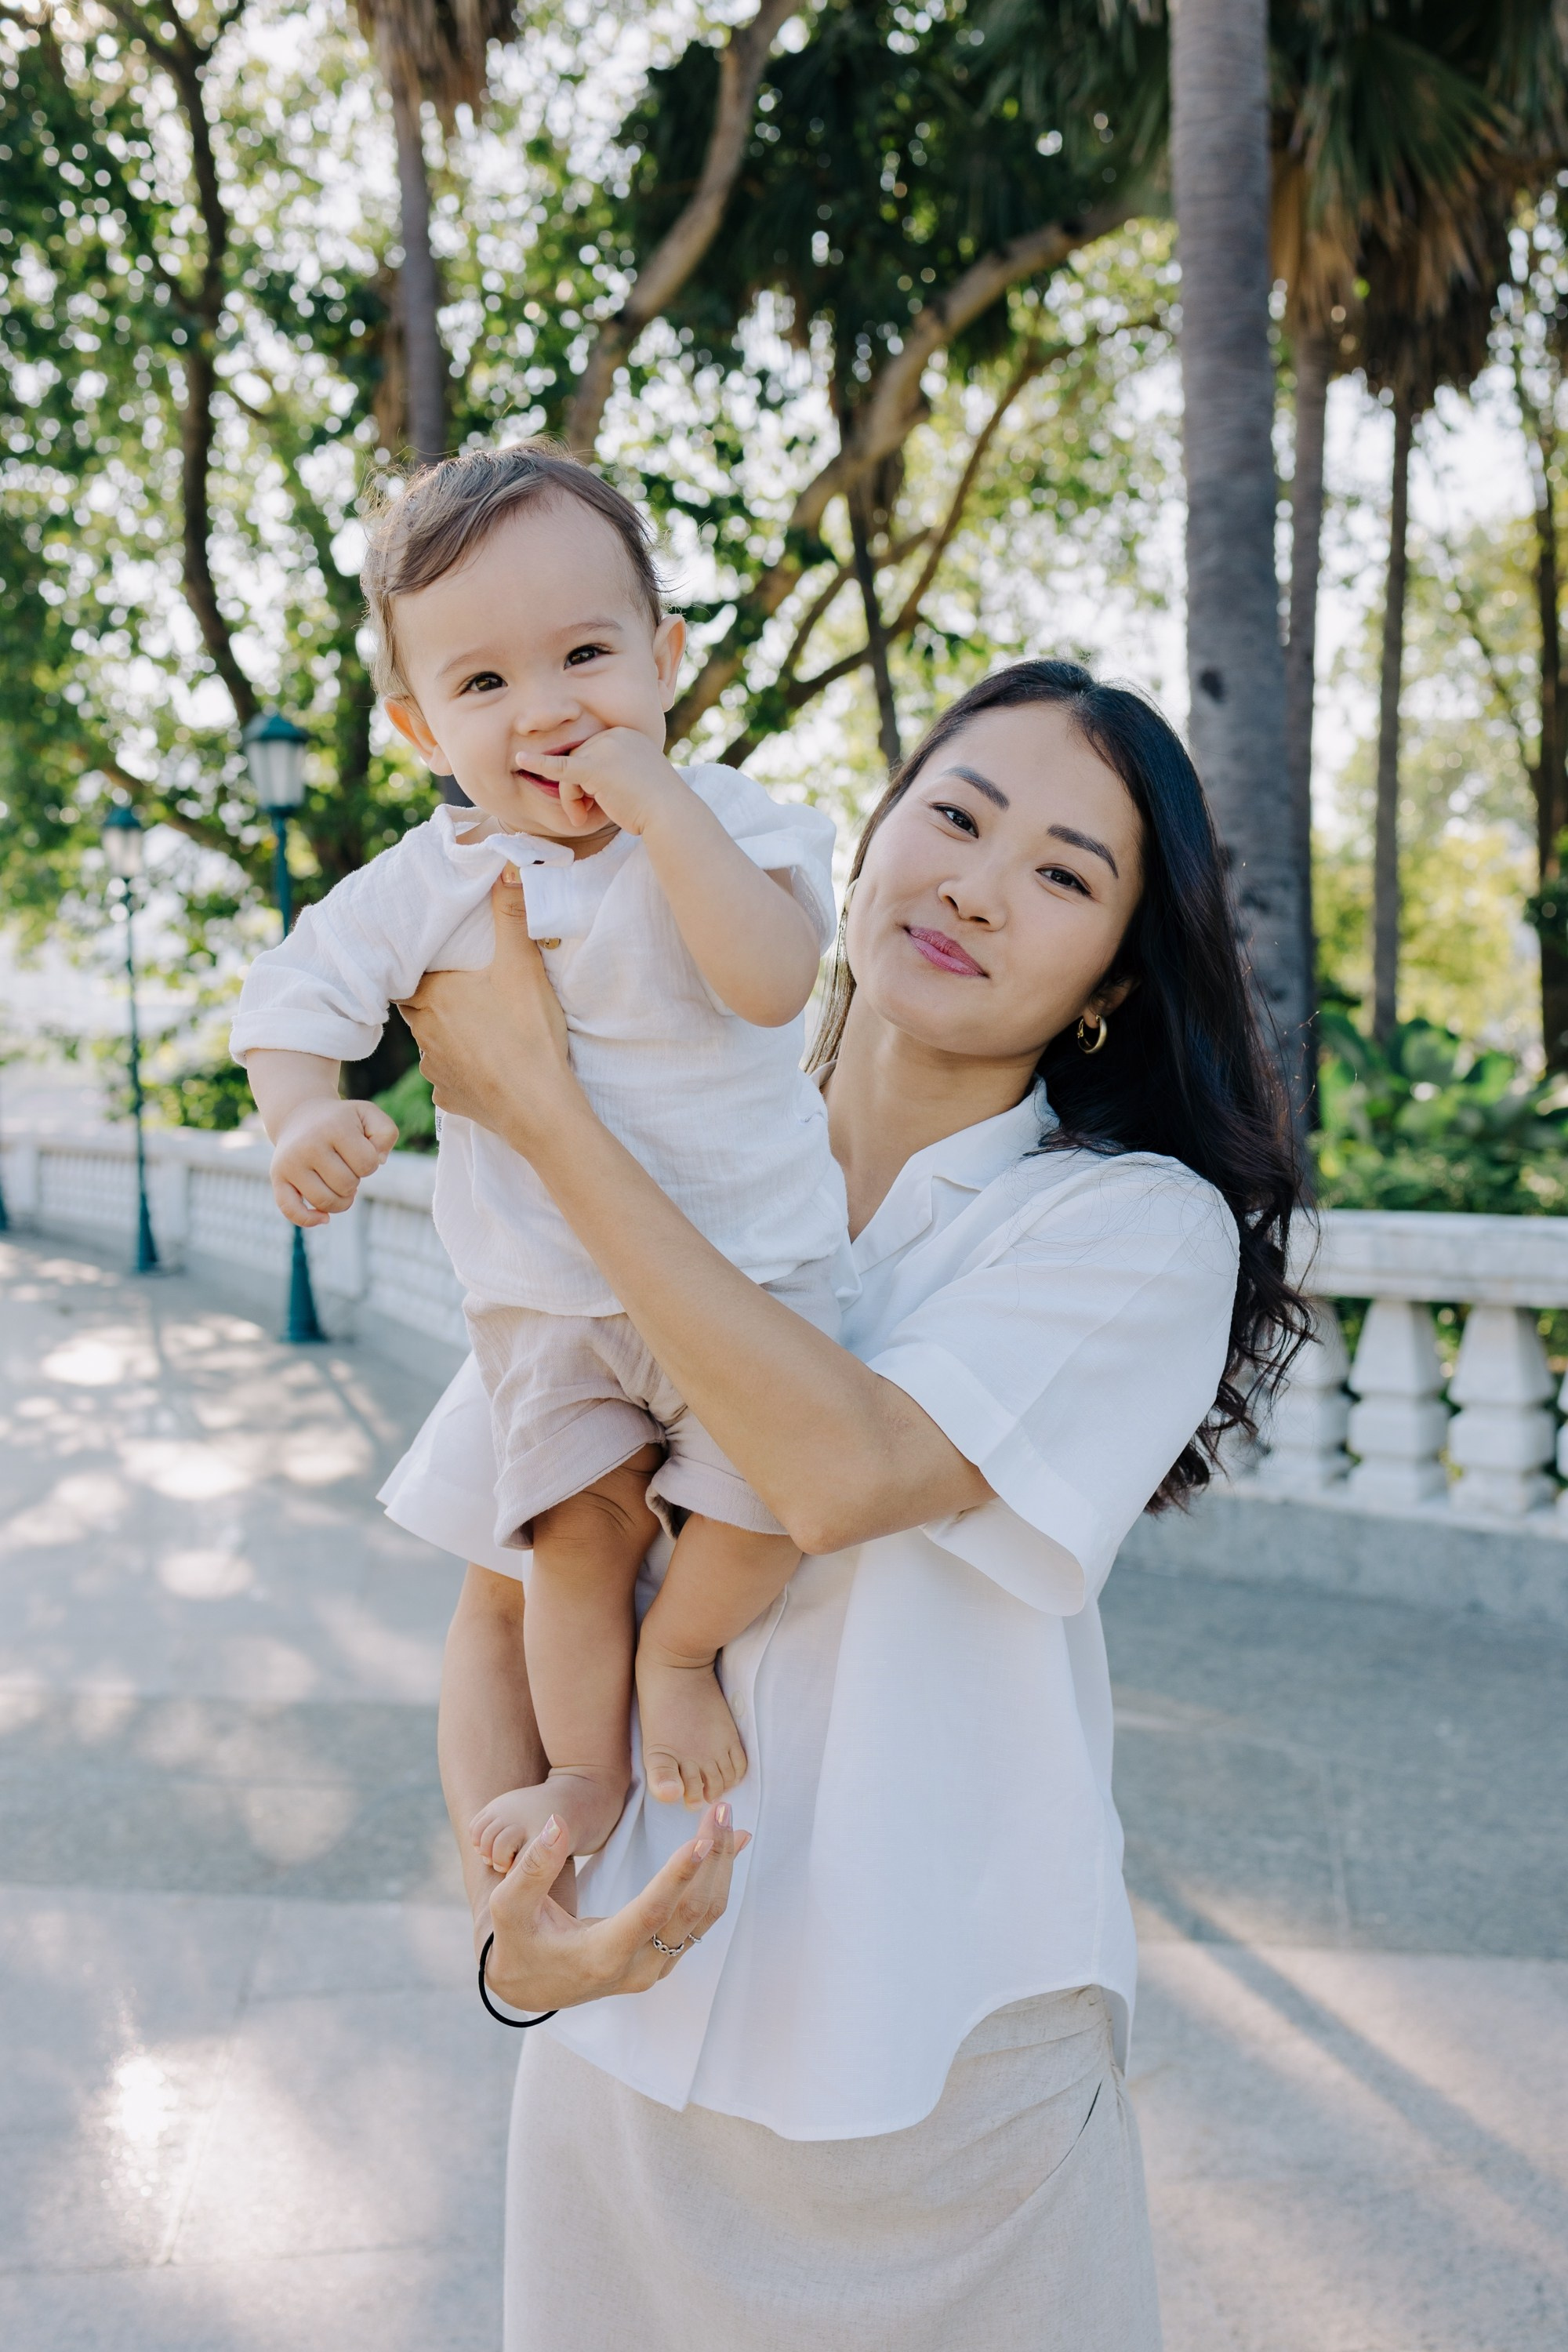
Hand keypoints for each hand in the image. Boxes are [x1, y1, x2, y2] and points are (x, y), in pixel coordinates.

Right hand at [270, 1097, 396, 1225]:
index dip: (370, 1163)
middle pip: (347, 1185)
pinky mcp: (277, 1178)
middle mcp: (308, 1145)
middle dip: (354, 1181)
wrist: (300, 1115)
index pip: (367, 1164)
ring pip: (325, 1202)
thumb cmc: (341, 1120)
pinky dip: (309, 1220)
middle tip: (346, 1166)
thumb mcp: (368, 1115)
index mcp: (334, 1128)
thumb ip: (386, 1133)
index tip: (360, 1152)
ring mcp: (290, 1163)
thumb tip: (379, 1160)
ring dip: (341, 1201)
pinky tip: (324, 1219)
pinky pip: (291, 1210)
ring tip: (339, 1184)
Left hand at [398, 873, 576, 1149]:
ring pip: (430, 1043)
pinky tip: (483, 1068)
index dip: (420, 969)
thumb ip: (512, 915)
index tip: (433, 964)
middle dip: (433, 999)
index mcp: (435, 995)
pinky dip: (460, 1072)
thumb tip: (506, 864)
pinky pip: (446, 1079)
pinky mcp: (449, 1098)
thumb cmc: (528, 1033)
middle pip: (417, 1007)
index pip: (410, 976)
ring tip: (477, 1029)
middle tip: (460, 991)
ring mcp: (434, 1068)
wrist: (538, 1105)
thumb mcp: (523, 966)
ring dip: (446, 1035)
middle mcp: (425, 1032)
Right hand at [483, 1801, 749, 2011]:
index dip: (679, 1876)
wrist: (528, 1986)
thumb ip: (532, 1867)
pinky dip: (716, 1883)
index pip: (651, 1913)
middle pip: (690, 1913)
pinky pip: (700, 1922)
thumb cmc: (518, 1941)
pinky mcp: (662, 1961)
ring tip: (731, 1821)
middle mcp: (636, 1968)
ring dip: (721, 1867)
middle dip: (713, 1858)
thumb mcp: (508, 1906)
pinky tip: (727, 1850)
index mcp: (600, 1955)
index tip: (703, 1838)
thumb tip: (556, 1823)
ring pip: (703, 1918)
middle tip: (722, 1809)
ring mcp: (654, 1968)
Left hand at [523, 728, 686, 838]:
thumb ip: (613, 774)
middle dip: (576, 792)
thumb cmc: (656, 805)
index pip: (591, 754)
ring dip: (571, 800)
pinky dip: (538, 764)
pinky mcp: (594, 768)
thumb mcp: (634, 780)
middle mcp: (613, 736)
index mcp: (624, 735)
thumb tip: (594, 783)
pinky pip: (560, 768)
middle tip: (585, 815)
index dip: (588, 782)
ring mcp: (604, 749)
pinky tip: (521, 760)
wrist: (670, 814)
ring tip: (584, 818)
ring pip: (568, 773)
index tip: (600, 802)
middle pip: (577, 761)